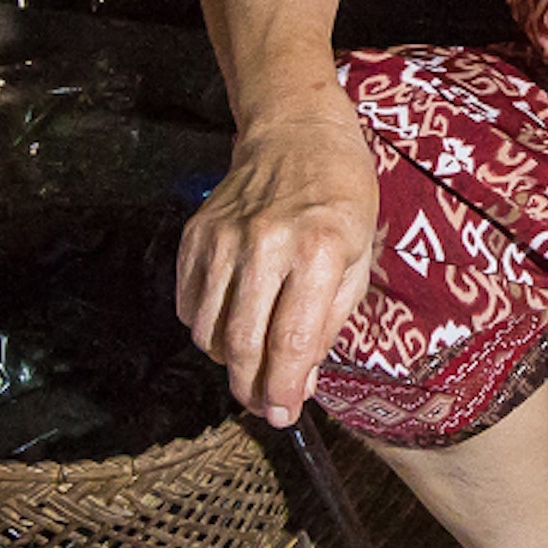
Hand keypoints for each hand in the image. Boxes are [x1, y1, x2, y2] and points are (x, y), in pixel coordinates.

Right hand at [175, 94, 380, 424]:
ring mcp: (223, 238)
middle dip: (252, 388)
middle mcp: (265, 244)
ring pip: (207, 331)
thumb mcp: (360, 259)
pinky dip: (204, 328)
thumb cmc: (342, 197)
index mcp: (319, 250)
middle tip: (264, 405)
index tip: (283, 414)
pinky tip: (230, 322)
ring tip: (250, 362)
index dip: (283, 390)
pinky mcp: (195, 235)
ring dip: (227, 362)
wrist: (297, 134)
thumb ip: (329, 324)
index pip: (290, 342)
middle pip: (242, 344)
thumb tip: (299, 383)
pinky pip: (187, 304)